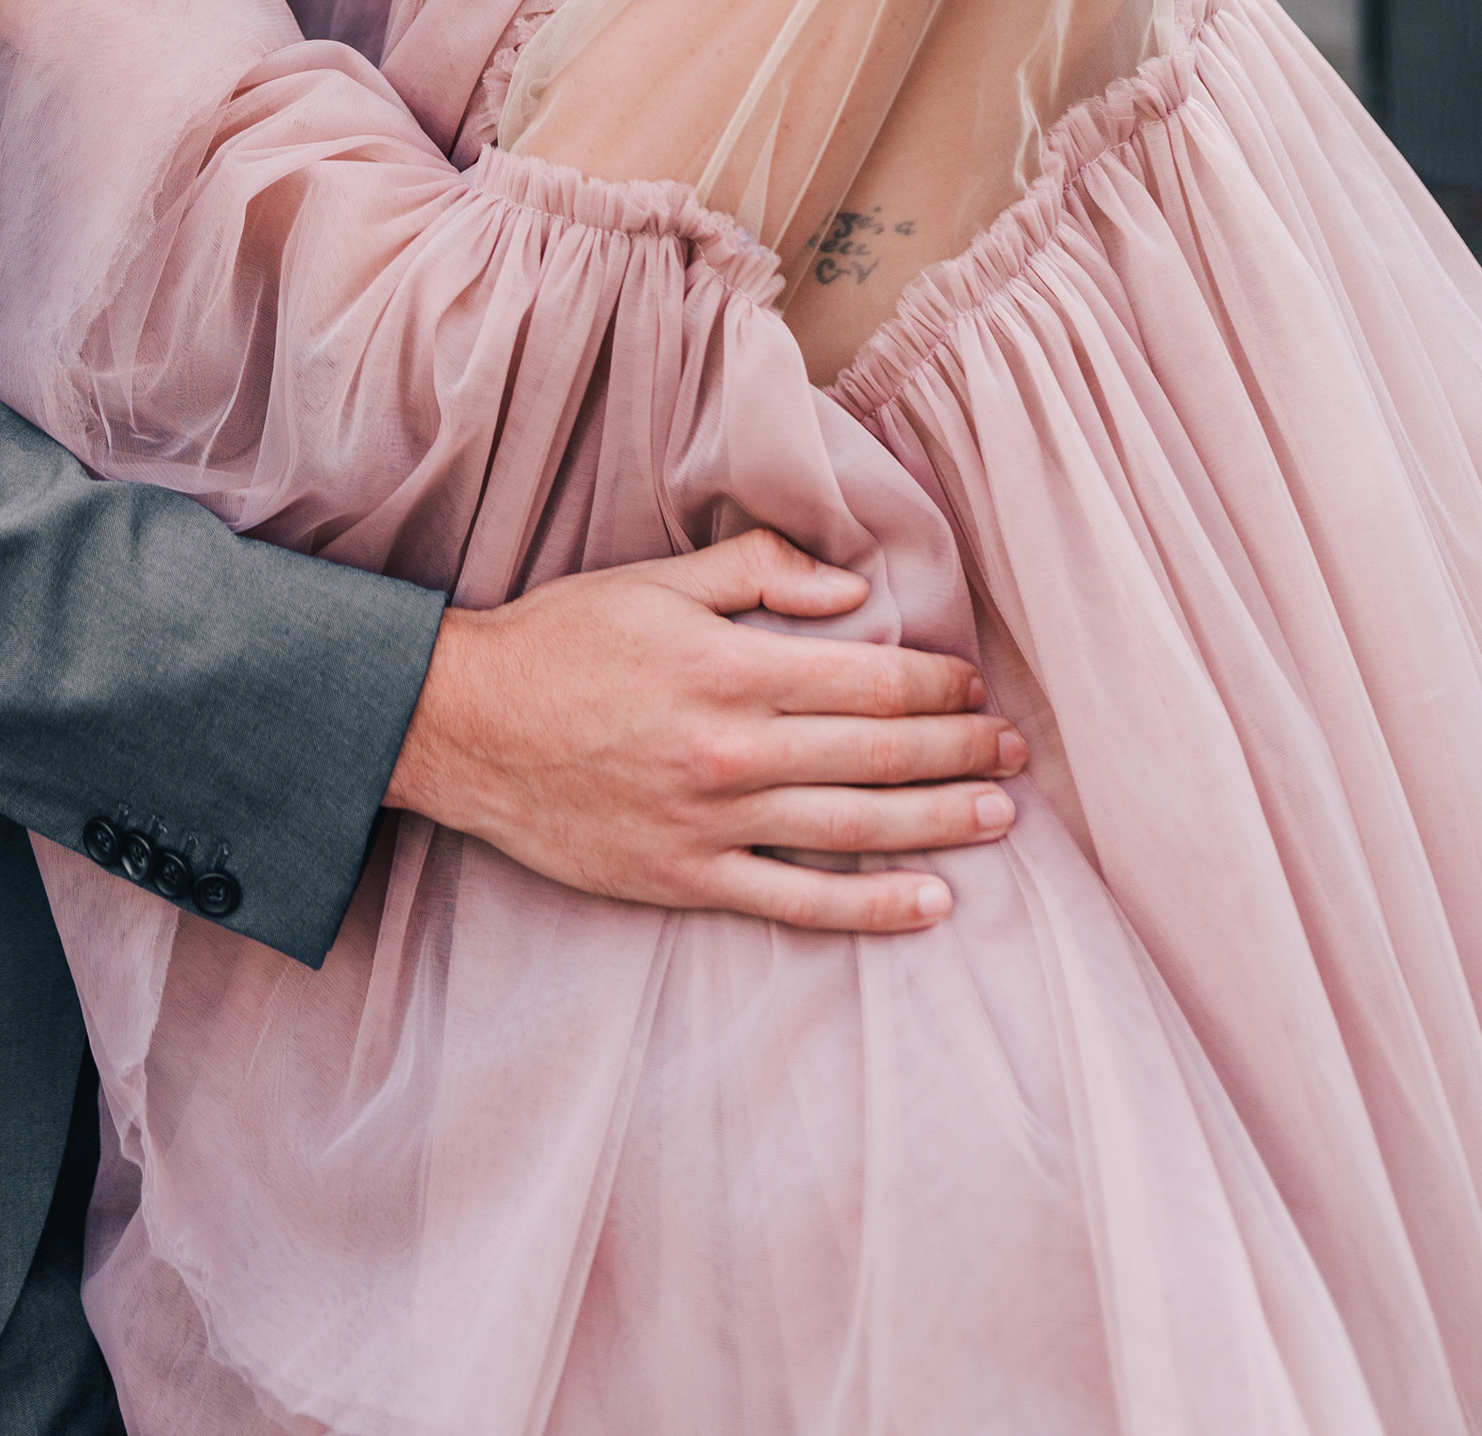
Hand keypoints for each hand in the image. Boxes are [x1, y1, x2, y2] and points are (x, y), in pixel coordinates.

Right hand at [384, 528, 1026, 933]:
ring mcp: (713, 822)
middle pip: (877, 754)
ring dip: (939, 821)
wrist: (466, 726)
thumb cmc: (560, 641)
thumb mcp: (655, 581)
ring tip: (998, 816)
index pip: (866, 677)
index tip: (975, 683)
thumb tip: (849, 588)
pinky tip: (930, 903)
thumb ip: (756, 571)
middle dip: (959, 749)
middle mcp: (733, 748)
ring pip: (855, 829)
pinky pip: (797, 901)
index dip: (935, 682)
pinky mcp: (685, 878)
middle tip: (1015, 751)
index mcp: (730, 666)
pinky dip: (872, 909)